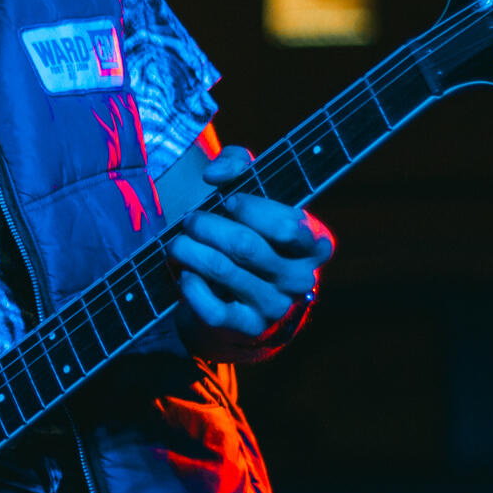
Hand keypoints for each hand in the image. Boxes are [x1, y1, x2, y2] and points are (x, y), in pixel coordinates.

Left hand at [168, 145, 334, 344]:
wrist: (245, 297)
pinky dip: (191, 285)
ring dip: (190, 250)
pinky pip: (212, 307)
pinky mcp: (248, 328)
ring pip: (224, 271)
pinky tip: (185, 273)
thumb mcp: (253, 191)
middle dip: (208, 227)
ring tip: (176, 242)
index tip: (228, 200)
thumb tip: (215, 174)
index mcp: (315, 244)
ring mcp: (276, 306)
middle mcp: (302, 278)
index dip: (251, 209)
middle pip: (247, 246)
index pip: (288, 226)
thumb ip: (239, 164)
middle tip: (190, 220)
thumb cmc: (250, 231)